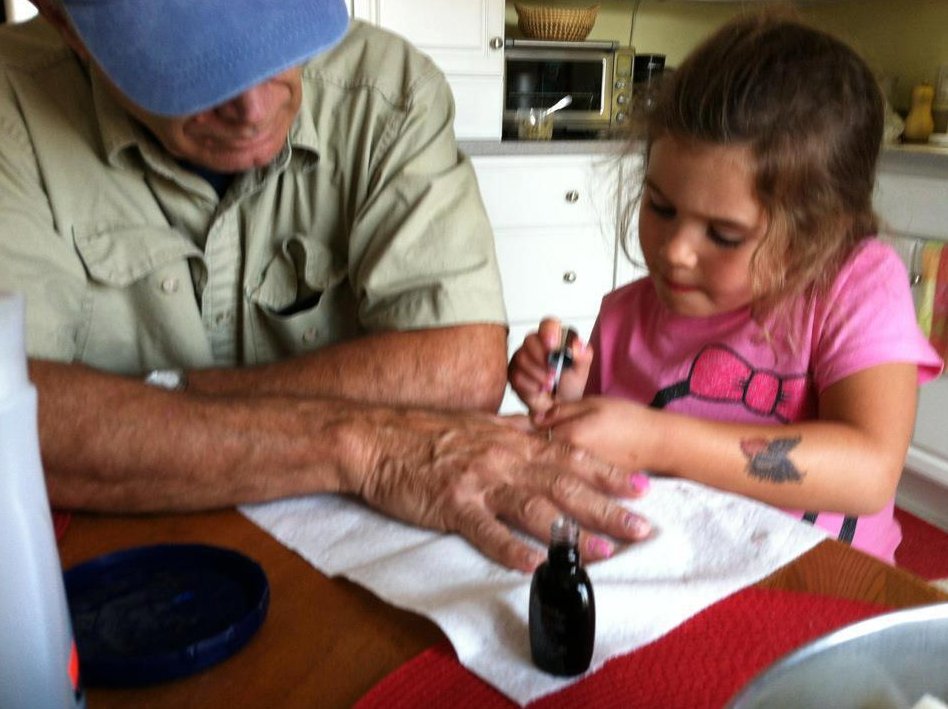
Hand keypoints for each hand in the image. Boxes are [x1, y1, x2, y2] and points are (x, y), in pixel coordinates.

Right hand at [355, 407, 650, 571]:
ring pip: (536, 507)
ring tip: (603, 552)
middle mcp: (503, 459)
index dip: (608, 472)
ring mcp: (478, 482)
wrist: (375, 438)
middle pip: (565, 483)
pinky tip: (534, 566)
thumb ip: (512, 435)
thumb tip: (542, 437)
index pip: (570, 455)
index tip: (642, 487)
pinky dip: (511, 549)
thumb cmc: (423, 433)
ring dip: (572, 532)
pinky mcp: (452, 504)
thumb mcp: (476, 426)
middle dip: (607, 507)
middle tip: (642, 527)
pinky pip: (486, 531)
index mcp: (511, 441)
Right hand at [508, 318, 592, 415]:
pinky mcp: (513, 371)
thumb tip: (577, 344)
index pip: (548, 324)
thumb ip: (584, 355)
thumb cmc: (569, 385)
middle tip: (554, 373)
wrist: (557, 406)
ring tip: (549, 384)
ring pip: (522, 358)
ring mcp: (522, 356)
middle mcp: (536, 344)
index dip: (548, 332)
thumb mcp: (581, 370)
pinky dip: (530, 385)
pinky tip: (539, 389)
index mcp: (554, 337)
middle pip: (530, 340)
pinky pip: (516, 375)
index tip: (552, 346)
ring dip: (538, 375)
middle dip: (542, 359)